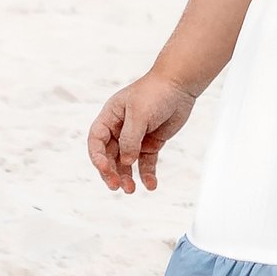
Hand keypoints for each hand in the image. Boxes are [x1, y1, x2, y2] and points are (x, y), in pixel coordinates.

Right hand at [88, 72, 195, 193]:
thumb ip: (130, 139)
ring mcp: (135, 137)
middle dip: (111, 172)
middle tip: (117, 186)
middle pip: (109, 156)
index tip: (105, 169)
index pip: (96, 141)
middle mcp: (119, 129)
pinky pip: (146, 162)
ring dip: (127, 177)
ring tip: (131, 190)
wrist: (180, 85)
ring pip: (126, 162)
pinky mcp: (151, 143)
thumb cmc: (155, 93)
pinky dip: (147, 174)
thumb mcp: (139, 114)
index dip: (97, 157)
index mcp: (109, 117)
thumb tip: (126, 162)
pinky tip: (151, 185)